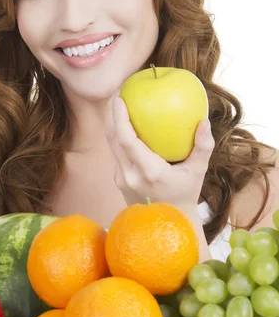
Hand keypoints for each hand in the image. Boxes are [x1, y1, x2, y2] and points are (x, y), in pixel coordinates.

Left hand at [105, 94, 214, 213]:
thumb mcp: (198, 172)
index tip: (119, 98)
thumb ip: (202, 147)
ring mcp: (121, 179)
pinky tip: (125, 122)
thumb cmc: (186, 195)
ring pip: (111, 145)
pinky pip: (116, 153)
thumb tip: (204, 120)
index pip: (126, 141)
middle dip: (111, 113)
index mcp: (148, 172)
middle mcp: (130, 176)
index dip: (119, 118)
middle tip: (118, 91)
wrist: (169, 225)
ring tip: (118, 102)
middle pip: (113, 139)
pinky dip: (118, 135)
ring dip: (112, 123)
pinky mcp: (119, 180)